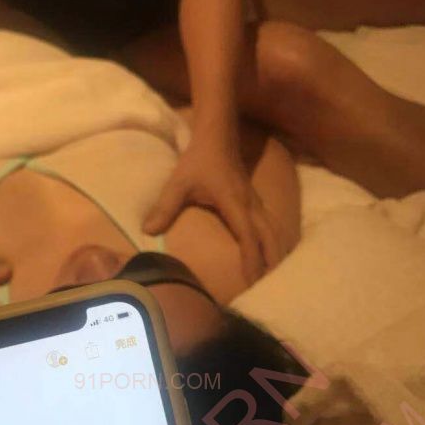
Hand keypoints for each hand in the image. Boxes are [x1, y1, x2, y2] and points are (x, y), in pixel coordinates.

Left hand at [143, 138, 283, 284]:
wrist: (217, 135)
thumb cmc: (198, 159)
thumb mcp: (178, 183)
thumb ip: (165, 207)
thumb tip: (148, 231)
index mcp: (236, 205)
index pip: (248, 238)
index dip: (252, 261)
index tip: (253, 283)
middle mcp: (252, 206)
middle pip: (271, 240)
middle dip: (272, 264)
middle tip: (269, 290)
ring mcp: (257, 203)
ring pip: (274, 233)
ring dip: (276, 255)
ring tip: (274, 279)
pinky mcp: (256, 202)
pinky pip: (270, 227)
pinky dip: (273, 244)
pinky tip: (270, 256)